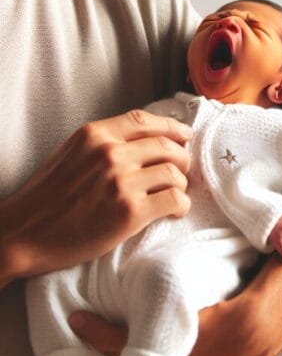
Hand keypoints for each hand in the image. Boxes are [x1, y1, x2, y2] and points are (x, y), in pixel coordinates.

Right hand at [0, 109, 192, 284]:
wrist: (22, 235)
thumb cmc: (46, 197)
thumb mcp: (70, 153)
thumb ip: (104, 142)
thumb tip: (145, 138)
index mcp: (95, 135)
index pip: (146, 120)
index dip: (172, 127)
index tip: (186, 135)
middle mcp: (110, 154)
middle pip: (168, 146)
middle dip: (182, 159)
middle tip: (182, 171)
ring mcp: (121, 183)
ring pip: (176, 173)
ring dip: (181, 185)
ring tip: (173, 194)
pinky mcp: (130, 212)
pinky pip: (175, 199)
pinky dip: (181, 205)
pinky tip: (173, 211)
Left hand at [69, 217, 281, 355]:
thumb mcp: (267, 233)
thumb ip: (253, 239)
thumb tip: (218, 248)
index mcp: (249, 319)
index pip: (171, 342)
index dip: (122, 340)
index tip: (86, 324)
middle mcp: (251, 347)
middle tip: (89, 333)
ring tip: (113, 342)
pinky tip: (154, 346)